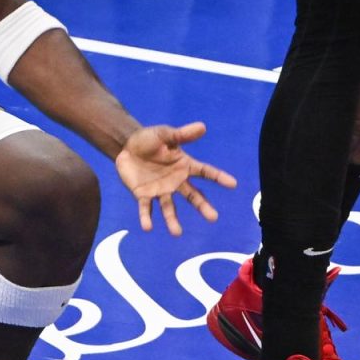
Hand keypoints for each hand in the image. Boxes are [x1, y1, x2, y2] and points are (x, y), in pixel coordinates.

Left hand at [114, 122, 236, 235]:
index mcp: (184, 166)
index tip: (233, 184)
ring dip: (172, 220)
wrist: (126, 147)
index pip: (205, 172)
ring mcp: (160, 190)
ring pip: (169, 208)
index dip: (219, 177)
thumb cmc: (149, 140)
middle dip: (202, 206)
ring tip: (176, 233)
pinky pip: (146, 208)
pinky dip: (146, 218)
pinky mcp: (144, 195)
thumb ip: (181, 134)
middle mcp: (176, 182)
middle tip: (213, 217)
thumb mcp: (164, 134)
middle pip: (193, 196)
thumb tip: (202, 127)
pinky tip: (148, 227)